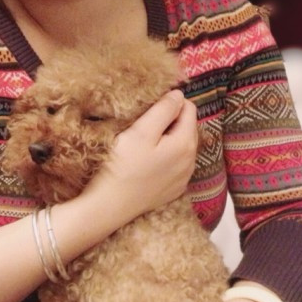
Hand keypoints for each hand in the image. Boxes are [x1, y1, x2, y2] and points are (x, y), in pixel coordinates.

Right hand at [84, 90, 198, 223]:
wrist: (110, 206)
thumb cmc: (122, 166)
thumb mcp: (140, 132)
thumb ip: (163, 110)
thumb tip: (178, 94)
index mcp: (185, 143)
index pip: (188, 108)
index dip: (170, 102)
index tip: (149, 108)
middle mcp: (191, 161)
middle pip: (188, 127)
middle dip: (171, 120)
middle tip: (144, 123)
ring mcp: (183, 178)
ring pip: (182, 146)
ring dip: (169, 138)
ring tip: (145, 142)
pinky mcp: (173, 190)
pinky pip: (176, 164)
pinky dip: (166, 157)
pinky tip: (147, 161)